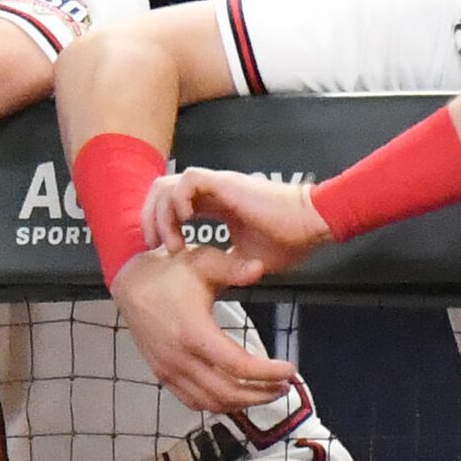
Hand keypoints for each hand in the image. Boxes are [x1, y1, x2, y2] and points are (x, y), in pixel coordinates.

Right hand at [110, 248, 298, 415]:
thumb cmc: (169, 272)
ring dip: (242, 403)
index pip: (238, 365)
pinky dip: (218, 404)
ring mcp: (169, 370)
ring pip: (211, 402)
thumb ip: (233, 266)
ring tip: (266, 392)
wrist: (130, 285)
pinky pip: (193, 401)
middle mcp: (180, 358)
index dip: (268, 373)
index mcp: (193, 332)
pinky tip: (236, 396)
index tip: (289, 370)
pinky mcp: (163, 375)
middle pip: (228, 392)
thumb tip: (259, 268)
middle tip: (284, 386)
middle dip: (261, 394)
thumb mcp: (202, 261)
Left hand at [142, 166, 330, 291]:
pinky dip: (179, 199)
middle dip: (149, 218)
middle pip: (161, 191)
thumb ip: (225, 262)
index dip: (160, 225)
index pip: (173, 205)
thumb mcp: (246, 259)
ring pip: (169, 184)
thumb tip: (211, 280)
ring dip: (162, 215)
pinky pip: (189, 180)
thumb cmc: (287, 240)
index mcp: (216, 205)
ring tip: (172, 242)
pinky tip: (186, 222)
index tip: (162, 252)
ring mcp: (217, 185)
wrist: (311, 226)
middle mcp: (212, 192)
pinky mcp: (226, 183)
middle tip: (154, 247)